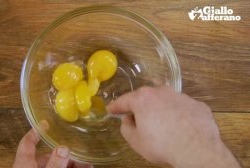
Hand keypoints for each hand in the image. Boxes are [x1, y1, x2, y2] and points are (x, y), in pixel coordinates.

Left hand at [13, 126, 92, 167]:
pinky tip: (85, 167)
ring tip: (88, 164)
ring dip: (73, 163)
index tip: (44, 123)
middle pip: (49, 156)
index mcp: (24, 164)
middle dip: (67, 154)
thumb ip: (55, 163)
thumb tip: (64, 148)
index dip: (35, 132)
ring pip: (57, 165)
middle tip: (81, 154)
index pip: (27, 143)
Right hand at [107, 86, 239, 167]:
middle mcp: (161, 92)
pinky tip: (180, 126)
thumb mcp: (136, 141)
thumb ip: (126, 127)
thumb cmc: (162, 145)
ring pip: (165, 100)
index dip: (116, 106)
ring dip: (160, 108)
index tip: (110, 109)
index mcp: (143, 99)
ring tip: (161, 123)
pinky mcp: (197, 104)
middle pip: (145, 97)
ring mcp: (181, 96)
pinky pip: (182, 107)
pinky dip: (178, 114)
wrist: (198, 150)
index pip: (124, 101)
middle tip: (136, 117)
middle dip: (139, 106)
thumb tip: (129, 119)